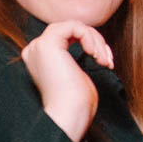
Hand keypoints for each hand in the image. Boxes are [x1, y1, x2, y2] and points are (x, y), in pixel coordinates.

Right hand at [20, 19, 109, 141]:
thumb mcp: (78, 74)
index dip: (91, 44)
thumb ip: (78, 57)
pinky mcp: (47, 44)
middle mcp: (35, 50)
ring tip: (103, 60)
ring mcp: (39, 46)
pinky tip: (94, 54)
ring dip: (95, 41)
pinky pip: (74, 26)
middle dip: (95, 41)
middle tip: (107, 60)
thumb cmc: (76, 103)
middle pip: (70, 30)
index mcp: (40, 59)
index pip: (67, 37)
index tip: (106, 62)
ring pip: (73, 26)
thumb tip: (93, 43)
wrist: (69, 114)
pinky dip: (90, 37)